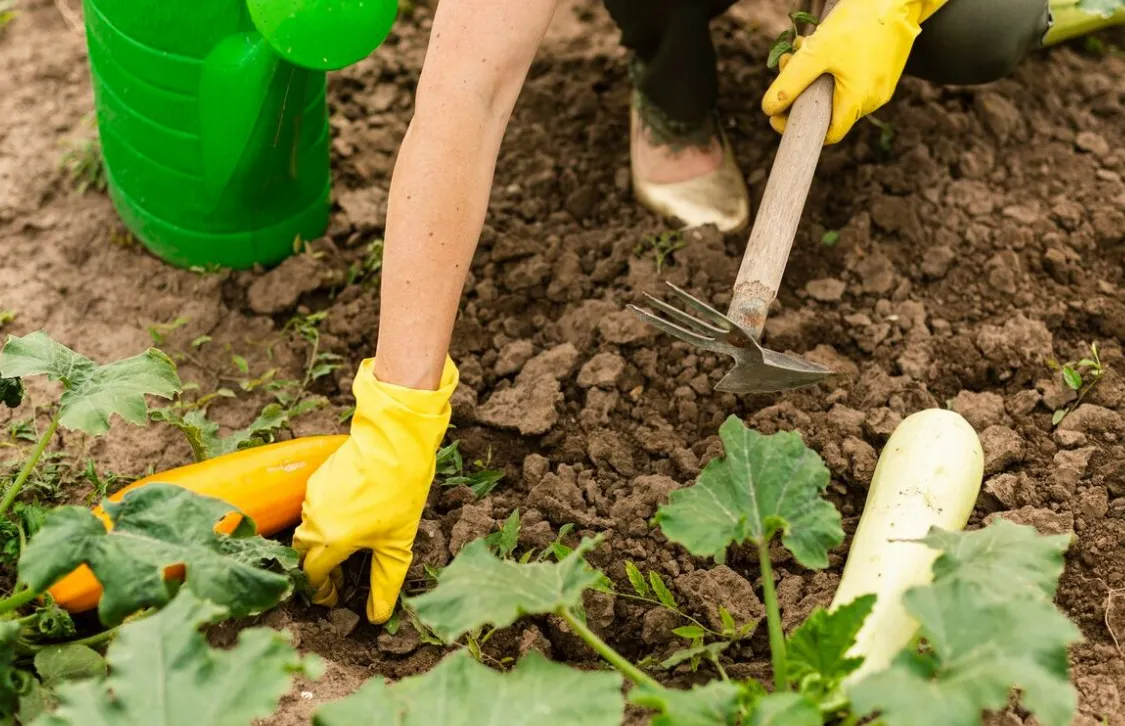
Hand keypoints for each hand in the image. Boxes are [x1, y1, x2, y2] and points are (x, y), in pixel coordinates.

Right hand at [292, 356, 457, 622]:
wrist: (395, 445)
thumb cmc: (400, 495)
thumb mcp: (397, 545)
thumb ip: (385, 584)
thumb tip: (378, 617)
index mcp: (331, 541)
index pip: (312, 574)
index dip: (321, 590)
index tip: (333, 597)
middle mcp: (314, 521)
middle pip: (304, 553)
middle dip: (318, 568)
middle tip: (340, 578)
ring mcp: (313, 497)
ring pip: (308, 529)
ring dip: (322, 543)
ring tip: (349, 547)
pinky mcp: (318, 479)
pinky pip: (314, 508)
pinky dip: (326, 520)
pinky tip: (351, 517)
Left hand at [762, 0, 946, 143]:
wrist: (898, 0)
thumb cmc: (857, 24)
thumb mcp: (816, 53)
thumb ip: (790, 83)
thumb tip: (768, 109)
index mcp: (857, 102)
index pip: (827, 135)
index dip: (798, 128)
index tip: (777, 114)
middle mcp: (873, 100)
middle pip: (828, 110)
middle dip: (800, 91)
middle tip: (786, 63)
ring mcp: (881, 86)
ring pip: (838, 92)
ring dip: (813, 74)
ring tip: (803, 47)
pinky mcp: (884, 72)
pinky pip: (853, 80)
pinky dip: (832, 68)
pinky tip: (824, 45)